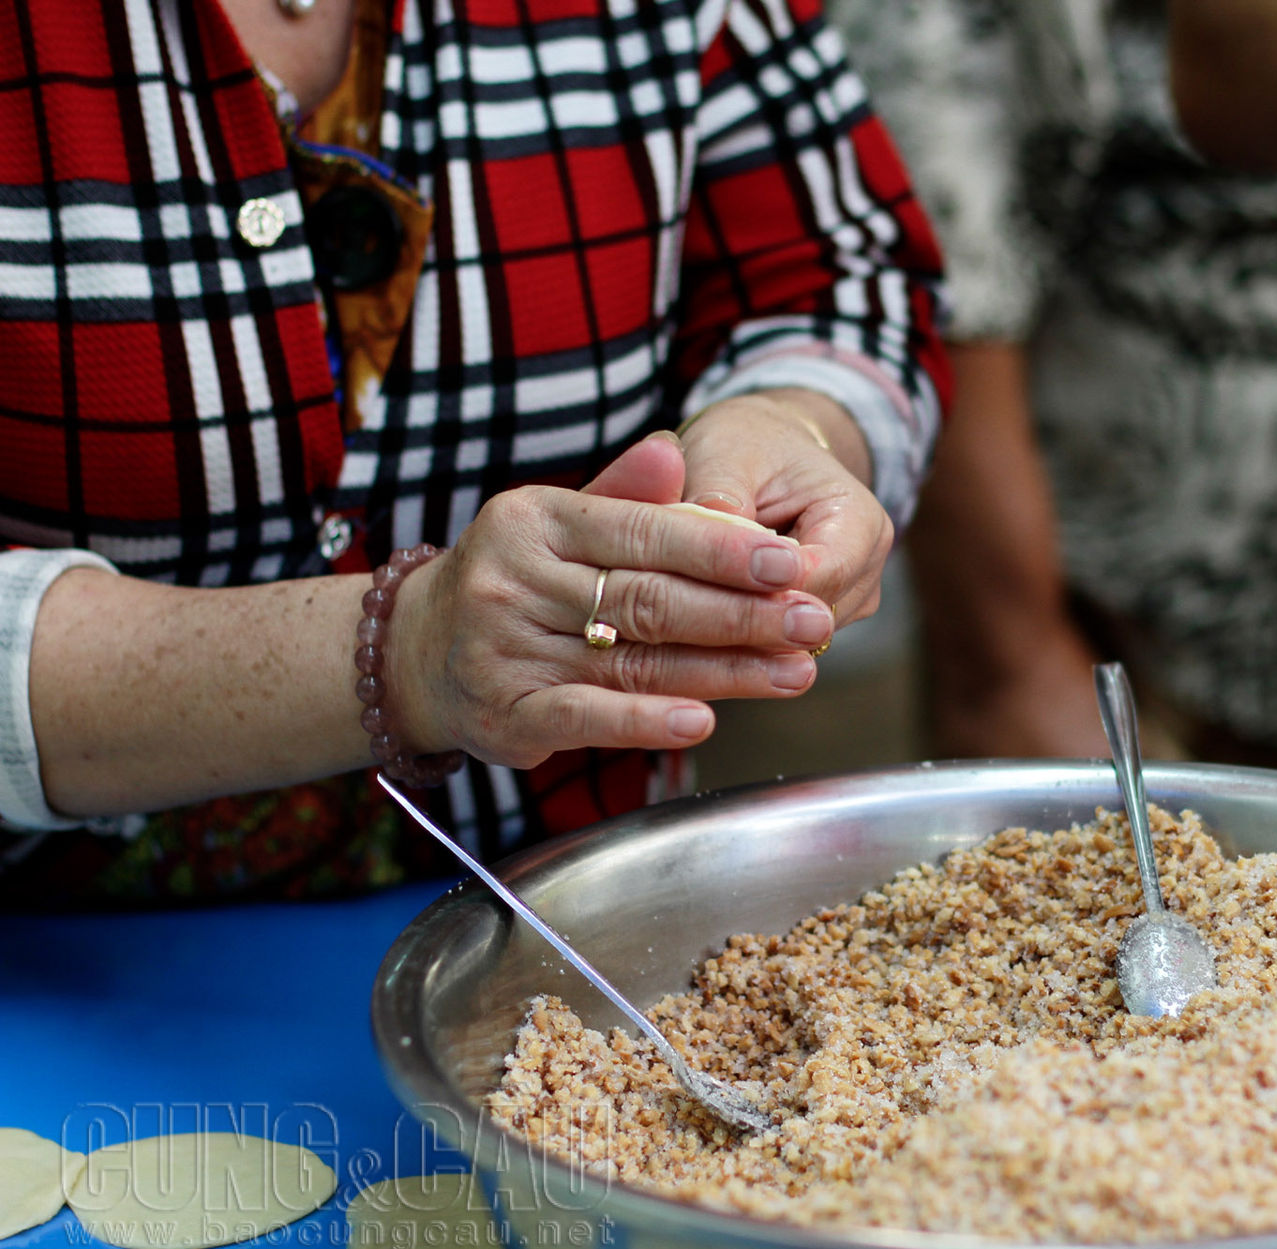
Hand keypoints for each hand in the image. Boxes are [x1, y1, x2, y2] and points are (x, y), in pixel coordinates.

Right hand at [384, 433, 831, 768]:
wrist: (417, 653)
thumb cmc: (517, 578)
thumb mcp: (559, 521)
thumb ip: (625, 496)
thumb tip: (674, 451)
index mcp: (536, 519)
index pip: (643, 532)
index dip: (721, 549)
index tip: (788, 561)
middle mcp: (516, 582)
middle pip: (650, 600)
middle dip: (743, 613)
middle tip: (811, 620)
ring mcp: (508, 650)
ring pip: (637, 661)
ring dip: (725, 672)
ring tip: (794, 670)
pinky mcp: (508, 714)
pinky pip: (588, 717)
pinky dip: (647, 721)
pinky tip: (704, 720)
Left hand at [672, 390, 894, 625]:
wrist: (765, 451)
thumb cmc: (746, 445)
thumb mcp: (725, 451)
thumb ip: (717, 494)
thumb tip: (703, 536)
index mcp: (860, 521)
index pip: (818, 578)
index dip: (758, 590)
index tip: (690, 587)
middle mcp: (866, 570)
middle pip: (805, 620)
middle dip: (741, 617)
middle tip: (667, 608)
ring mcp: (847, 603)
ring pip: (789, 640)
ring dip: (735, 631)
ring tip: (675, 608)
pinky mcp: (817, 622)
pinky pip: (777, 643)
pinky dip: (736, 635)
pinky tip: (692, 619)